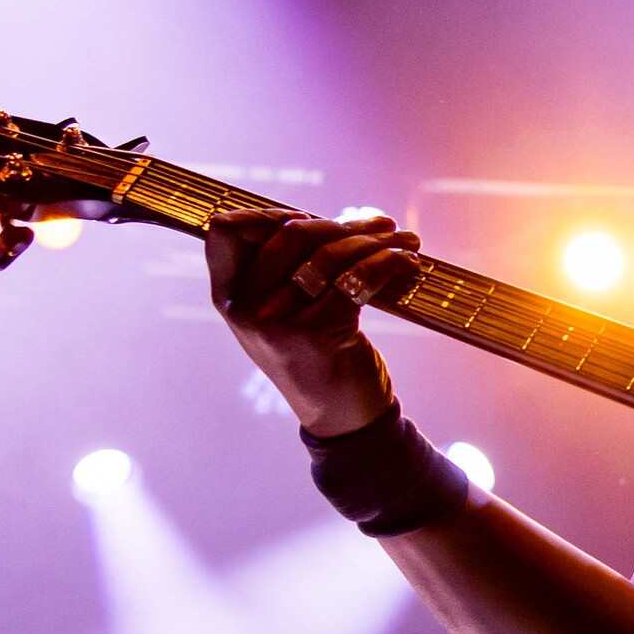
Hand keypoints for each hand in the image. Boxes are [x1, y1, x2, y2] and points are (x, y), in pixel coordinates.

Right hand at [205, 207, 424, 436]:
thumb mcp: (280, 315)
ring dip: (377, 241)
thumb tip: (323, 217)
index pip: (224, 231)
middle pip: (290, 233)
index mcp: (228, 297)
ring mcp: (279, 321)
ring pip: (331, 254)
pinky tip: (409, 263)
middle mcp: (246, 308)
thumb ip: (282, 272)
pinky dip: (391, 263)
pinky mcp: (319, 333)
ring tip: (406, 241)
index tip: (308, 218)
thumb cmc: (317, 356)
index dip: (267, 214)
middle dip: (342, 224)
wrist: (341, 418)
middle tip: (380, 226)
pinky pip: (359, 278)